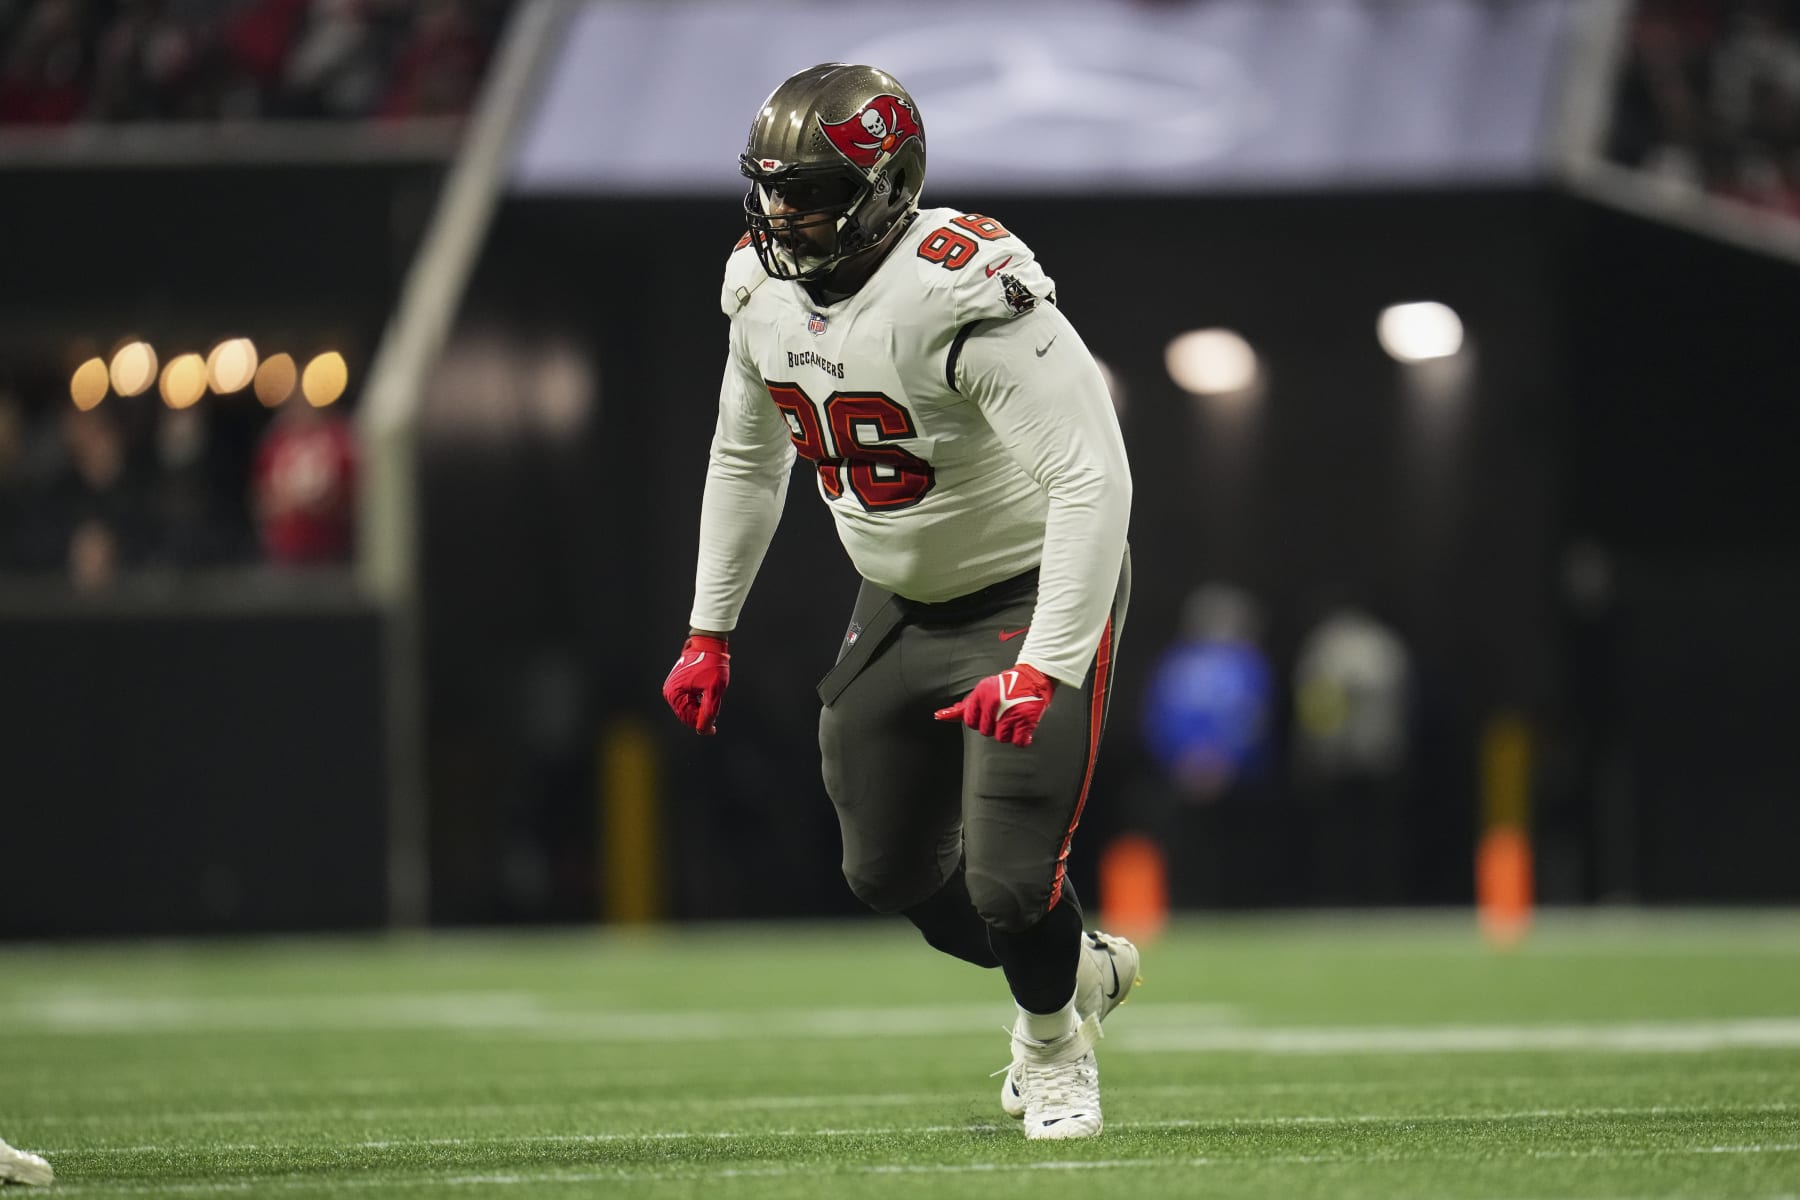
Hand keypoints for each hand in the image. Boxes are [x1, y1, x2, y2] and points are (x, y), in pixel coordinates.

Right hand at [663, 635, 729, 734]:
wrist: (708, 643)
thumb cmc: (712, 665)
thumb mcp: (713, 691)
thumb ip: (709, 712)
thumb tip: (704, 731)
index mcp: (674, 694)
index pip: (687, 718)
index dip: (701, 725)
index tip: (714, 730)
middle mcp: (669, 691)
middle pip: (686, 713)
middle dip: (700, 716)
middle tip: (715, 714)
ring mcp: (672, 686)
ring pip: (687, 707)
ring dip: (699, 708)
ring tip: (711, 700)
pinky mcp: (677, 682)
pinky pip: (686, 698)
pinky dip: (697, 701)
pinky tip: (706, 695)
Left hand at [934, 664, 1054, 746]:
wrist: (1032, 677)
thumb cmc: (1005, 686)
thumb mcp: (983, 690)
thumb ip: (965, 706)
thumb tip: (940, 716)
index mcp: (981, 695)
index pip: (970, 721)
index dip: (978, 721)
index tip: (987, 715)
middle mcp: (994, 703)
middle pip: (985, 731)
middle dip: (993, 726)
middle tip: (1002, 716)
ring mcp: (1010, 712)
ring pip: (1001, 738)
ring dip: (1008, 733)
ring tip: (1013, 719)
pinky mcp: (1026, 720)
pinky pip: (1019, 742)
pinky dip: (1021, 739)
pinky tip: (1023, 729)